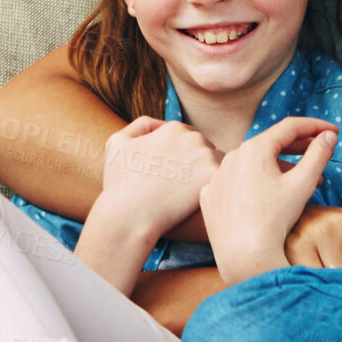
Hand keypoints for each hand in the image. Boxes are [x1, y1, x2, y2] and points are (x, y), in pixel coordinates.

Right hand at [98, 116, 221, 241]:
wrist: (128, 215)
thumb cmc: (119, 183)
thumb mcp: (117, 143)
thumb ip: (140, 126)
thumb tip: (163, 125)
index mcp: (174, 128)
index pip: (189, 139)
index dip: (182, 158)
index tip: (174, 176)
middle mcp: (193, 136)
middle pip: (205, 149)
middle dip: (196, 165)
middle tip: (182, 188)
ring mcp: (206, 155)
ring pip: (217, 164)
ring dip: (208, 176)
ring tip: (192, 196)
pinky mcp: (213, 176)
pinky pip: (223, 180)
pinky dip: (215, 189)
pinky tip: (201, 202)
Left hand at [200, 116, 338, 283]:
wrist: (244, 256)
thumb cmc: (275, 220)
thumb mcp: (303, 184)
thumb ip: (319, 154)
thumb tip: (329, 136)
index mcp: (254, 148)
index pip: (290, 127)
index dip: (315, 126)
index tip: (333, 130)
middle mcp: (231, 157)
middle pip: (270, 144)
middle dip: (298, 147)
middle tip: (320, 149)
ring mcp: (217, 177)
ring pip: (252, 164)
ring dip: (277, 167)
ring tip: (299, 181)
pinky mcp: (210, 196)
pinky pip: (235, 182)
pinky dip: (254, 183)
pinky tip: (268, 196)